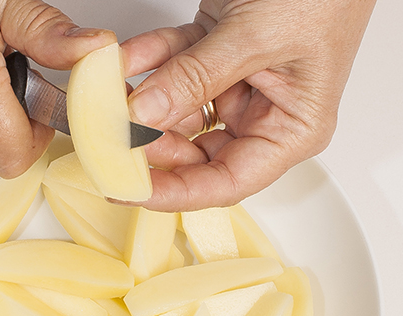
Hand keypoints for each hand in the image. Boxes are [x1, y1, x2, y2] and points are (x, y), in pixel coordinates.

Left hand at [121, 0, 375, 210]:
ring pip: (177, 111)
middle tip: (111, 141)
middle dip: (151, 145)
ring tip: (111, 98)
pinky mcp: (215, 54)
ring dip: (142, 102)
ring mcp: (237, 85)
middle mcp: (263, 114)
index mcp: (291, 130)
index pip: (227, 182)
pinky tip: (125, 61)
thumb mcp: (258, 36)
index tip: (134, 190)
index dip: (178, 193)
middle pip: (195, 153)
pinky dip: (148, 60)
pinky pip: (173, 66)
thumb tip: (144, 114)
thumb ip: (197, 77)